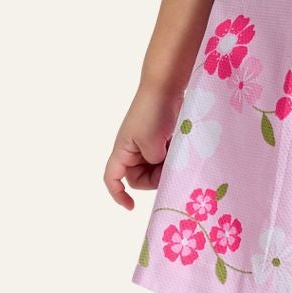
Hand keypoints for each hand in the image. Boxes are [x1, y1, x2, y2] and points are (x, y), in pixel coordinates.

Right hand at [103, 82, 183, 209]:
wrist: (166, 86)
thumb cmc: (153, 113)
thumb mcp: (152, 145)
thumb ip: (154, 165)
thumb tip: (161, 169)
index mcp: (122, 151)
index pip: (112, 178)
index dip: (118, 195)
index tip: (132, 206)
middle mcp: (132, 149)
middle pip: (140, 177)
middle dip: (155, 177)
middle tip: (169, 165)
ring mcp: (147, 143)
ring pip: (155, 168)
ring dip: (166, 165)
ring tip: (176, 151)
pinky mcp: (161, 138)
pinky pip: (165, 156)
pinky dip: (173, 156)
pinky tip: (180, 146)